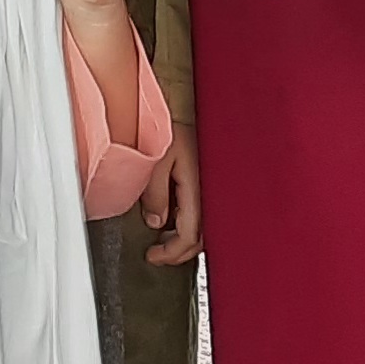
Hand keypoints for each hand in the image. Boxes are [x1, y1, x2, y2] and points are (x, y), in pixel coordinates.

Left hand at [141, 128, 201, 268]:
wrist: (182, 107)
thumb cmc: (169, 128)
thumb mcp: (155, 160)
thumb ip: (155, 193)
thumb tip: (156, 223)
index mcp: (199, 188)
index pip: (191, 235)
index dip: (171, 252)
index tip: (153, 256)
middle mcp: (210, 192)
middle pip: (201, 238)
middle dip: (178, 252)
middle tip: (158, 255)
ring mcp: (211, 189)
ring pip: (204, 228)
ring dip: (183, 239)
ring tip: (163, 241)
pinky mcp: (208, 184)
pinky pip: (203, 213)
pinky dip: (187, 224)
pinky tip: (173, 220)